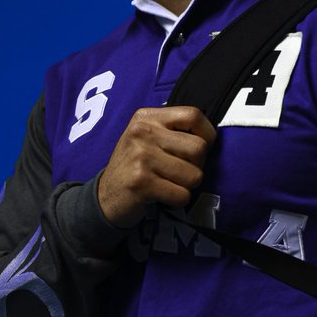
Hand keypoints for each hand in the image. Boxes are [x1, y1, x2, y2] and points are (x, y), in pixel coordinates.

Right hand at [96, 106, 216, 227]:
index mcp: (146, 117)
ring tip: (169, 184)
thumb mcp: (147, 138)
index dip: (207, 133)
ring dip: (187, 186)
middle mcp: (142, 132)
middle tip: (179, 172)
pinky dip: (177, 200)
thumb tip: (211, 138)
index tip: (201, 148)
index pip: (193, 115)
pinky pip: (182, 195)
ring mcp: (141, 157)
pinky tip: (162, 196)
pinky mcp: (142, 183)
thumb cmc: (135, 166)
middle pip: (199, 148)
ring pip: (194, 175)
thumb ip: (173, 131)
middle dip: (197, 166)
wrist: (105, 196)